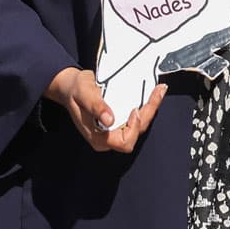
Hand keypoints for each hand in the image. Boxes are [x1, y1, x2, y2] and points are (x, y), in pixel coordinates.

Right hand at [47, 67, 161, 152]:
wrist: (70, 87)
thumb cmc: (74, 90)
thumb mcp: (83, 94)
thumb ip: (95, 106)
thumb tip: (109, 119)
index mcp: (98, 137)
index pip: (124, 142)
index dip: (133, 128)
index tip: (134, 109)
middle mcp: (108, 137)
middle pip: (136, 132)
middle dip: (149, 112)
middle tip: (157, 92)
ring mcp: (115, 129)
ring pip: (139, 125)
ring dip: (151, 108)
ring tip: (159, 90)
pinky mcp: (119, 120)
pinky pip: (137, 118)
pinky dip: (146, 105)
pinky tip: (152, 93)